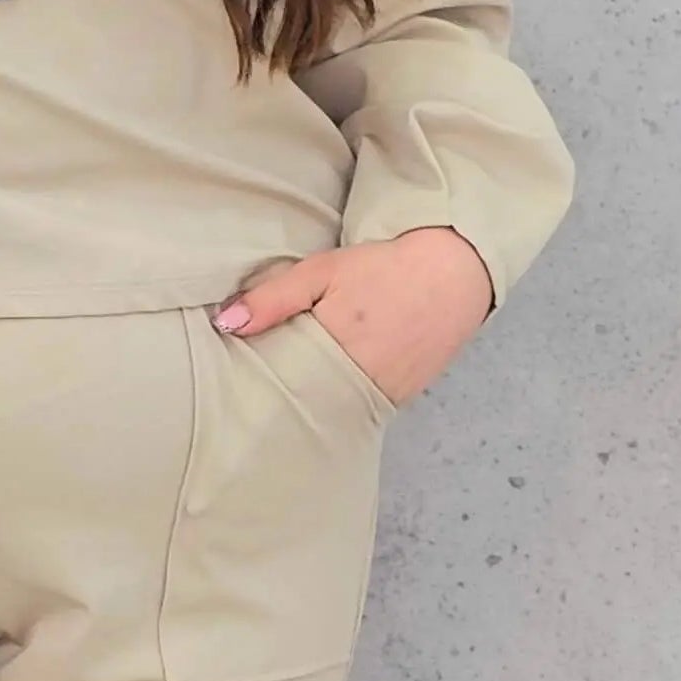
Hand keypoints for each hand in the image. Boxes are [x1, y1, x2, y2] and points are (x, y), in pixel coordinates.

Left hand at [212, 226, 493, 406]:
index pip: (279, 379)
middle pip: (301, 403)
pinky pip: (355, 411)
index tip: (236, 381)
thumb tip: (226, 323)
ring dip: (307, 404)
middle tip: (255, 390)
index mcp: (334, 344)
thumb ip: (274, 297)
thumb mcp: (324, 270)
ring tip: (286, 392)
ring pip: (328, 412)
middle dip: (277, 398)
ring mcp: (381, 395)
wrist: (453, 276)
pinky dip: (336, 404)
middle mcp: (359, 378)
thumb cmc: (385, 268)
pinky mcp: (397, 401)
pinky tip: (322, 393)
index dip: (256, 381)